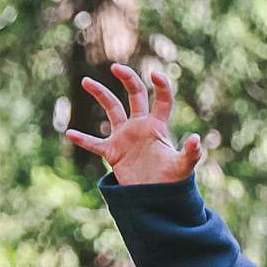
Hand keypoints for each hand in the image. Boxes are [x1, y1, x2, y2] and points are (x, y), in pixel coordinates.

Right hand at [62, 62, 206, 185]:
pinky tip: (70, 133)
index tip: (155, 75)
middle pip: (134, 95)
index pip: (161, 100)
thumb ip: (191, 153)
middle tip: (116, 67)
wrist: (156, 199)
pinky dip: (83, 139)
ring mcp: (125, 137)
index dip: (161, 86)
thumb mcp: (183, 167)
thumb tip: (195, 139)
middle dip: (127, 79)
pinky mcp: (112, 152)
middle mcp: (140, 126)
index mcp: (158, 127)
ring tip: (86, 81)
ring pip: (112, 109)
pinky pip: (94, 143)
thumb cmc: (172, 181)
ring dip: (100, 94)